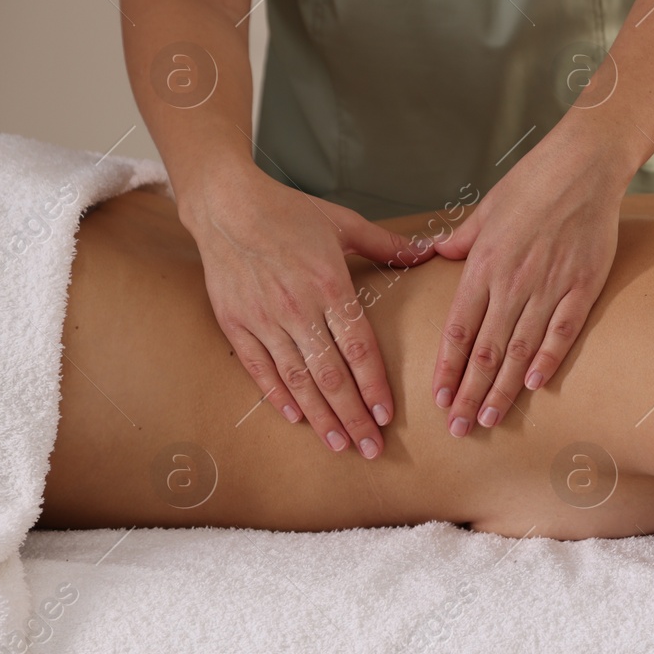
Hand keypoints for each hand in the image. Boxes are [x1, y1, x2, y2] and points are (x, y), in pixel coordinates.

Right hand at [181, 160, 435, 457]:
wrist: (225, 204)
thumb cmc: (289, 212)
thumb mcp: (344, 222)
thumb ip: (387, 245)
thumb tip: (428, 251)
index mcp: (329, 284)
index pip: (358, 347)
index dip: (373, 385)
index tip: (387, 415)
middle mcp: (296, 307)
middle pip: (331, 374)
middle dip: (353, 416)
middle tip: (371, 448)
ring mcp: (263, 319)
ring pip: (296, 379)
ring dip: (320, 416)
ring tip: (339, 444)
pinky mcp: (235, 323)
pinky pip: (259, 368)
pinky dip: (277, 396)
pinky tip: (296, 418)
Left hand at [430, 133, 621, 433]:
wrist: (583, 165)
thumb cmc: (532, 182)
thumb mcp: (486, 209)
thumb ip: (460, 239)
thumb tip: (433, 253)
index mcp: (483, 265)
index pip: (457, 330)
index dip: (446, 368)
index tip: (437, 399)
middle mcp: (512, 282)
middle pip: (485, 350)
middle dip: (468, 393)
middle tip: (458, 428)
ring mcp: (549, 287)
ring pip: (520, 350)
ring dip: (502, 388)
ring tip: (490, 418)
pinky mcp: (583, 286)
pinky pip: (562, 332)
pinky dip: (548, 361)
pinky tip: (534, 387)